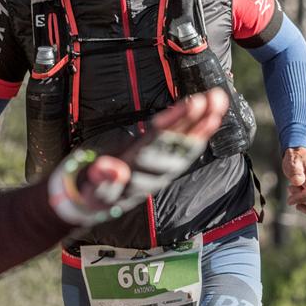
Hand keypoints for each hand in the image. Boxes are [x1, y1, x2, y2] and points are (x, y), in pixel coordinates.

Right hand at [48, 89, 227, 224]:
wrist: (86, 208)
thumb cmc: (87, 195)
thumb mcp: (88, 189)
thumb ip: (100, 179)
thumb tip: (113, 169)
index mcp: (134, 170)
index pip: (158, 141)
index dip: (176, 122)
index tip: (193, 103)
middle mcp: (150, 170)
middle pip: (177, 141)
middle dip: (197, 120)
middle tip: (216, 97)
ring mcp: (157, 168)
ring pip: (184, 144)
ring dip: (202, 123)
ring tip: (218, 101)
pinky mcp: (158, 166)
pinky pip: (182, 150)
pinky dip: (197, 134)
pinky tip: (210, 120)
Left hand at [284, 147, 305, 213]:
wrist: (301, 156)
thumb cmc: (296, 158)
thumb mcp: (292, 161)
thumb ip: (294, 171)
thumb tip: (298, 182)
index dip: (301, 198)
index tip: (289, 200)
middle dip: (301, 199)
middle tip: (290, 188)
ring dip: (305, 203)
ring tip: (295, 191)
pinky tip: (299, 203)